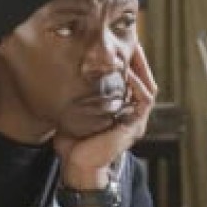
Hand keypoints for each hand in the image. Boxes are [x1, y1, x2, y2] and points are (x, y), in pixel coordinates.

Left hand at [56, 43, 157, 185]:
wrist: (77, 165)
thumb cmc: (73, 141)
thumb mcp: (75, 110)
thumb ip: (77, 93)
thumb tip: (59, 69)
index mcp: (121, 109)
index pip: (132, 79)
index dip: (129, 61)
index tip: (121, 42)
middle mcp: (132, 114)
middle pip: (144, 80)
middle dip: (138, 60)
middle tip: (130, 41)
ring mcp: (136, 120)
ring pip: (147, 88)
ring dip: (140, 68)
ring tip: (131, 51)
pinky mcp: (134, 126)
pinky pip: (143, 100)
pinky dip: (137, 85)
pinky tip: (127, 72)